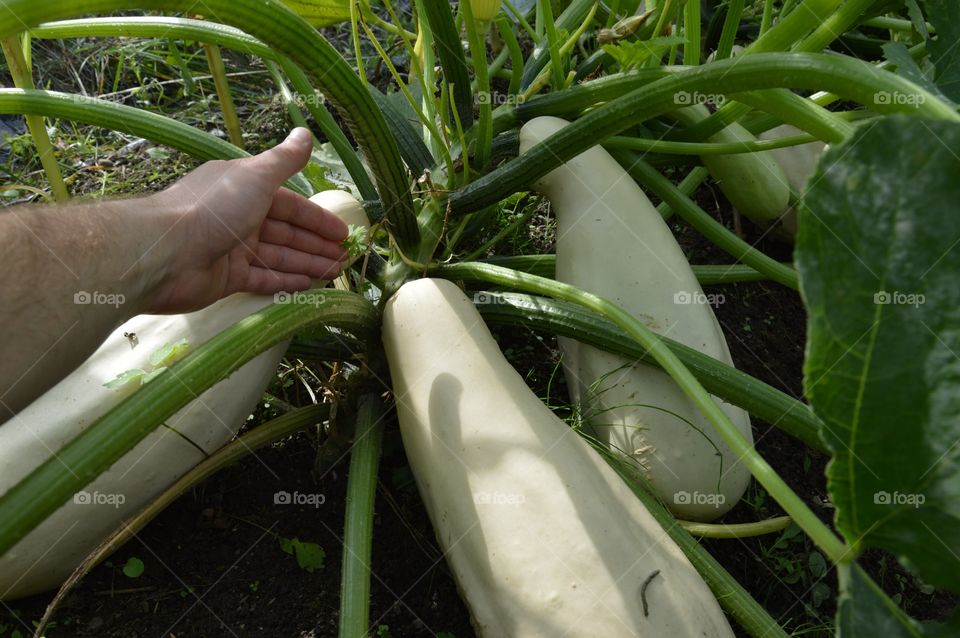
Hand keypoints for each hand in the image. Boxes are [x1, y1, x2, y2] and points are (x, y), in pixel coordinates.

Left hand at [145, 128, 348, 312]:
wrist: (166, 252)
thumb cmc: (214, 208)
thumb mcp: (255, 176)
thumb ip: (284, 160)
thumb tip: (306, 132)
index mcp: (245, 190)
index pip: (290, 205)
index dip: (317, 218)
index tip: (342, 232)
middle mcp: (240, 217)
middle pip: (286, 232)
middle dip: (316, 244)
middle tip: (345, 258)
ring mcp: (233, 249)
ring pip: (278, 256)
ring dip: (307, 263)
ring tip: (335, 273)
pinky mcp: (226, 278)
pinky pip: (263, 278)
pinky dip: (285, 281)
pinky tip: (308, 285)